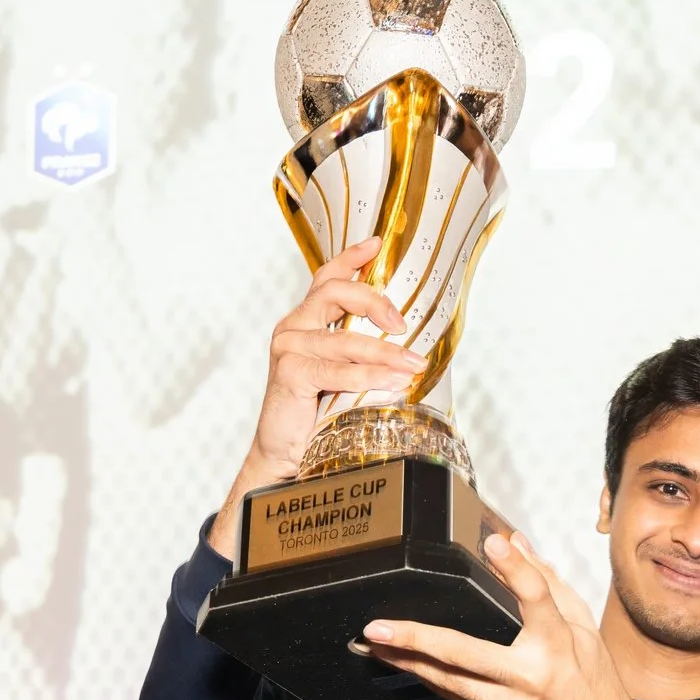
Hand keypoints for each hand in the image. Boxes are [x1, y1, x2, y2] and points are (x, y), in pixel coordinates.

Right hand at [209, 239, 422, 558]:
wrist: (285, 455)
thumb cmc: (315, 414)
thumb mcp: (342, 375)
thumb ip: (360, 352)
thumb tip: (407, 344)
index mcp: (305, 322)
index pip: (327, 277)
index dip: (351, 257)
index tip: (377, 243)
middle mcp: (293, 327)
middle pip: (336, 292)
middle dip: (376, 302)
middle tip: (404, 324)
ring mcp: (288, 348)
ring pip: (345, 338)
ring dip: (386, 353)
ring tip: (414, 366)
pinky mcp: (289, 373)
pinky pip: (336, 369)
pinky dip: (368, 376)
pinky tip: (392, 383)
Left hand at [361, 533, 699, 699]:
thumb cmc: (593, 680)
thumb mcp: (582, 628)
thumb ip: (547, 583)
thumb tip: (516, 541)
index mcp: (559, 644)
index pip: (537, 597)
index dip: (515, 568)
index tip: (493, 542)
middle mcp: (531, 678)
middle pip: (465, 653)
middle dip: (416, 640)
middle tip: (378, 628)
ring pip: (449, 683)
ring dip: (409, 664)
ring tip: (376, 646)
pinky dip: (433, 682)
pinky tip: (410, 668)